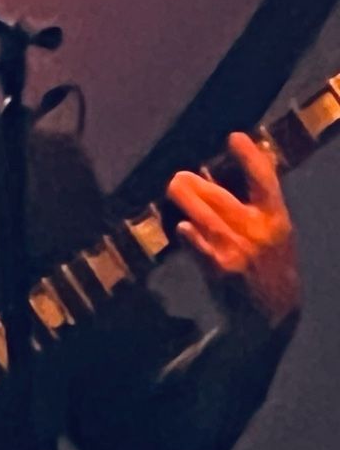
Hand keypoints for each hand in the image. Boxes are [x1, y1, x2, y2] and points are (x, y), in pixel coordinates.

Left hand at [168, 133, 301, 329]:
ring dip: (184, 200)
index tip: (234, 137)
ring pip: (204, 216)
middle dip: (194, 184)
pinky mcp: (221, 269)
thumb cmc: (269, 265)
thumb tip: (227, 176)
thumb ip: (258, 208)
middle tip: (179, 176)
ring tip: (173, 188)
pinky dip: (189, 236)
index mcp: (277, 219)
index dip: (250, 157)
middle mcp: (259, 231)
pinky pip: (199, 245)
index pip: (264, 181)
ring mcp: (239, 250)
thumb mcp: (276, 233)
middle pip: (220, 196)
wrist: (272, 312)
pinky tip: (181, 228)